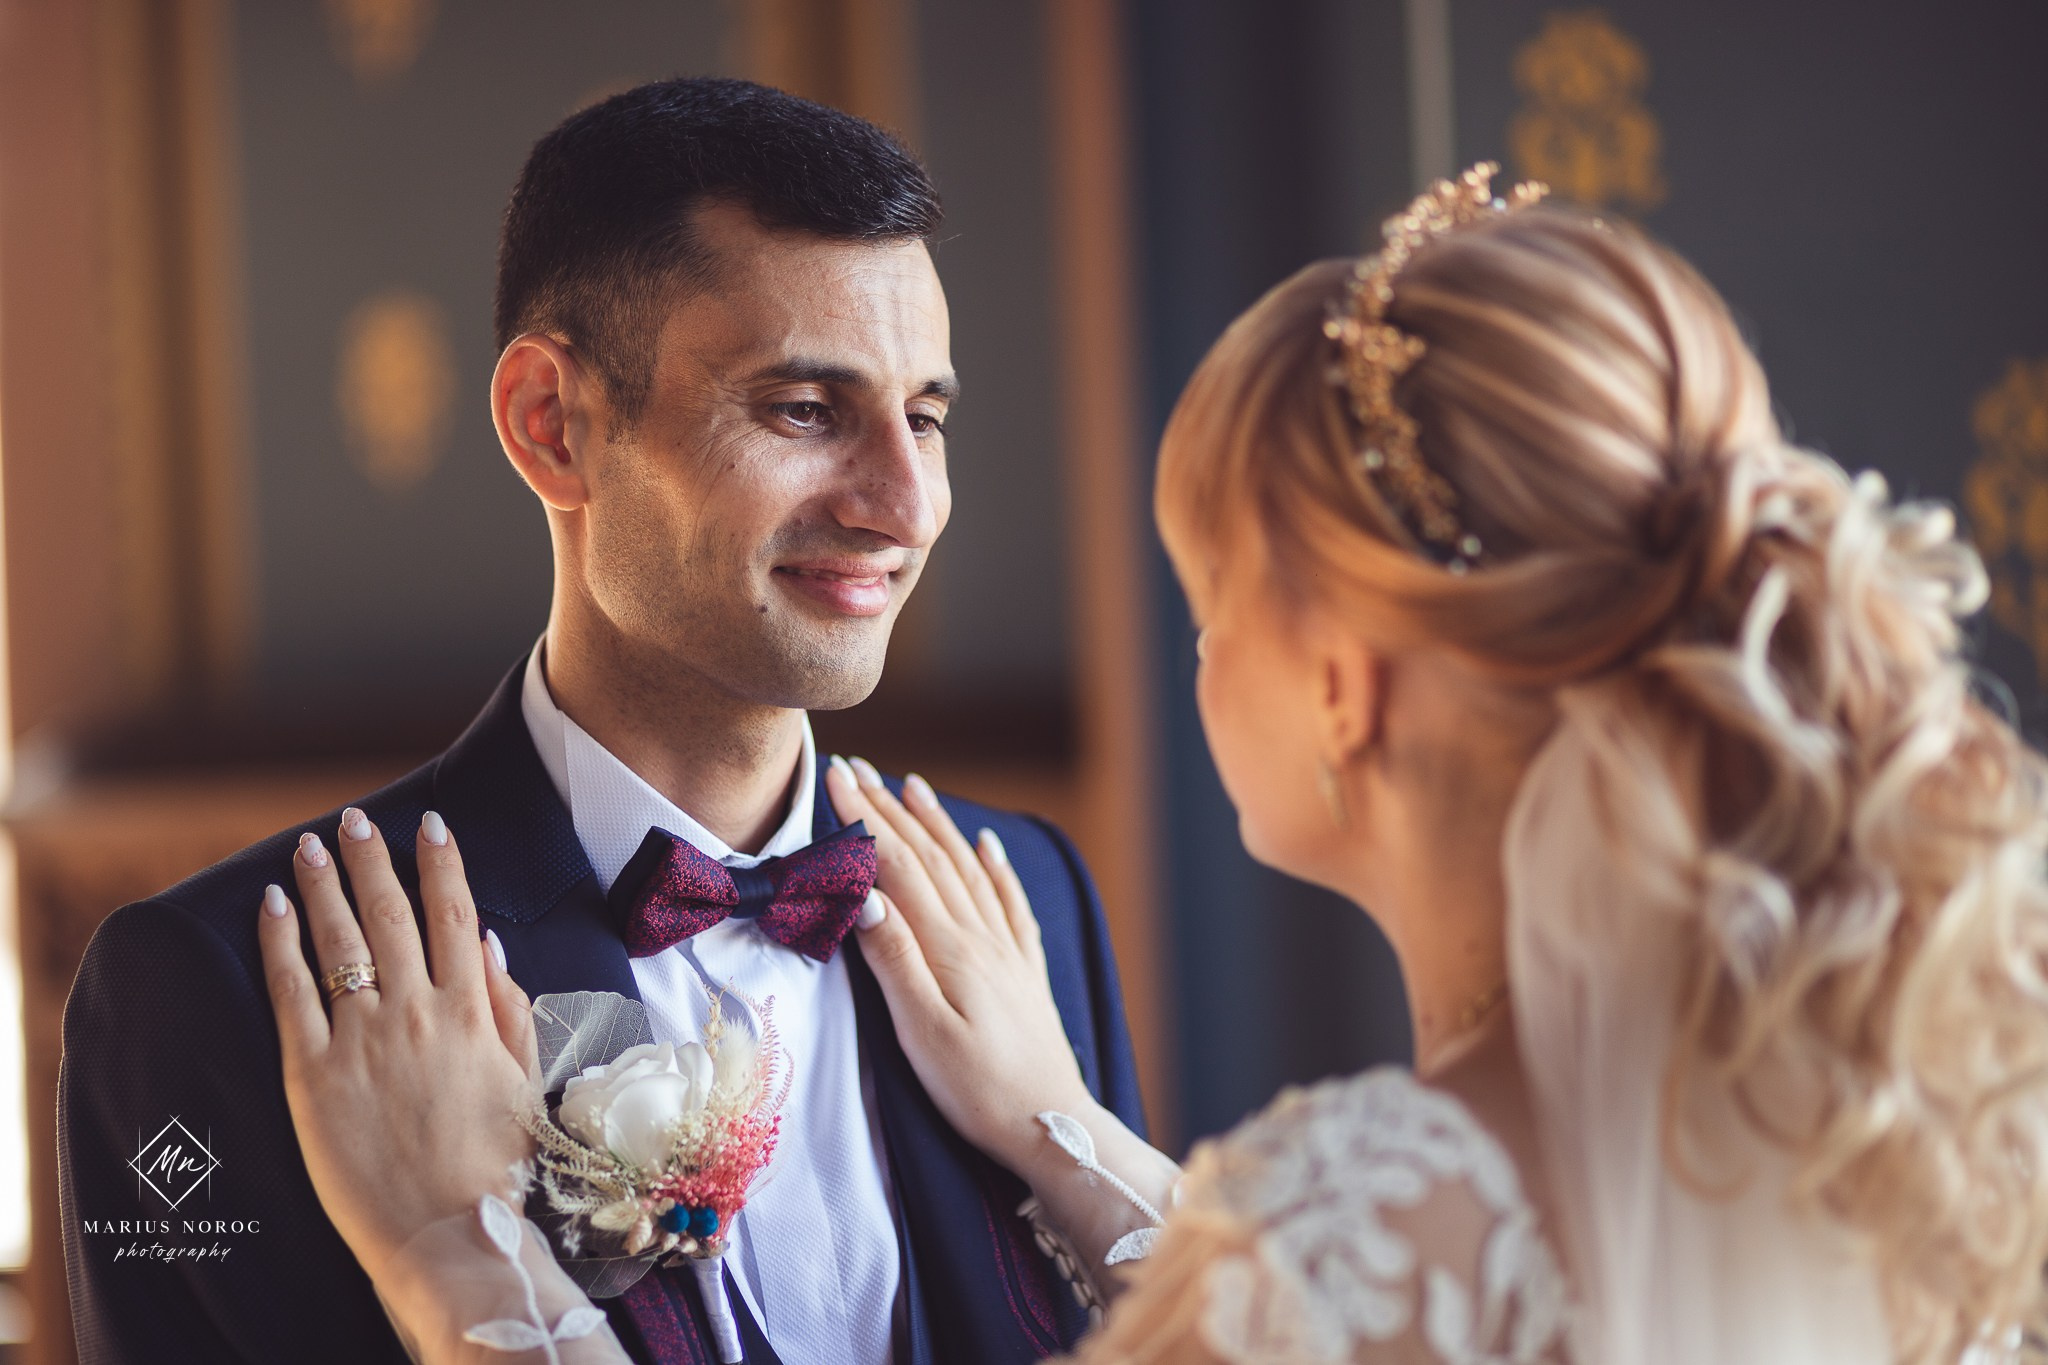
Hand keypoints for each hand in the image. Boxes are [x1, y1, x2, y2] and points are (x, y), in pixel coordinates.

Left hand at [256, 808, 539, 1282]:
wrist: (448, 1231)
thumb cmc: (496, 1166)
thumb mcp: (524, 1082)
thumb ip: (509, 1011)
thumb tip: (491, 947)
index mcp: (472, 1012)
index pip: (456, 916)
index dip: (442, 865)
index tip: (430, 826)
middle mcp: (417, 1012)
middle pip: (391, 914)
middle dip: (373, 858)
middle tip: (354, 819)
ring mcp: (362, 1039)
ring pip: (340, 940)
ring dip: (324, 884)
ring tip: (310, 846)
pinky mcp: (313, 1073)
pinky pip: (291, 992)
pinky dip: (280, 943)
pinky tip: (273, 907)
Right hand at [826, 757, 1095, 1174]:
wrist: (1050, 1127)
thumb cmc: (979, 1091)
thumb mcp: (923, 1034)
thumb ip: (895, 961)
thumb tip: (865, 895)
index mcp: (950, 950)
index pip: (899, 868)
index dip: (866, 820)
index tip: (836, 778)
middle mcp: (981, 938)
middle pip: (930, 858)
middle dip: (891, 810)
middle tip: (858, 768)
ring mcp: (1007, 952)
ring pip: (968, 870)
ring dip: (937, 825)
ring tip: (913, 787)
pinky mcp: (1024, 971)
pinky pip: (1008, 902)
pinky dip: (994, 866)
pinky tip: (986, 844)